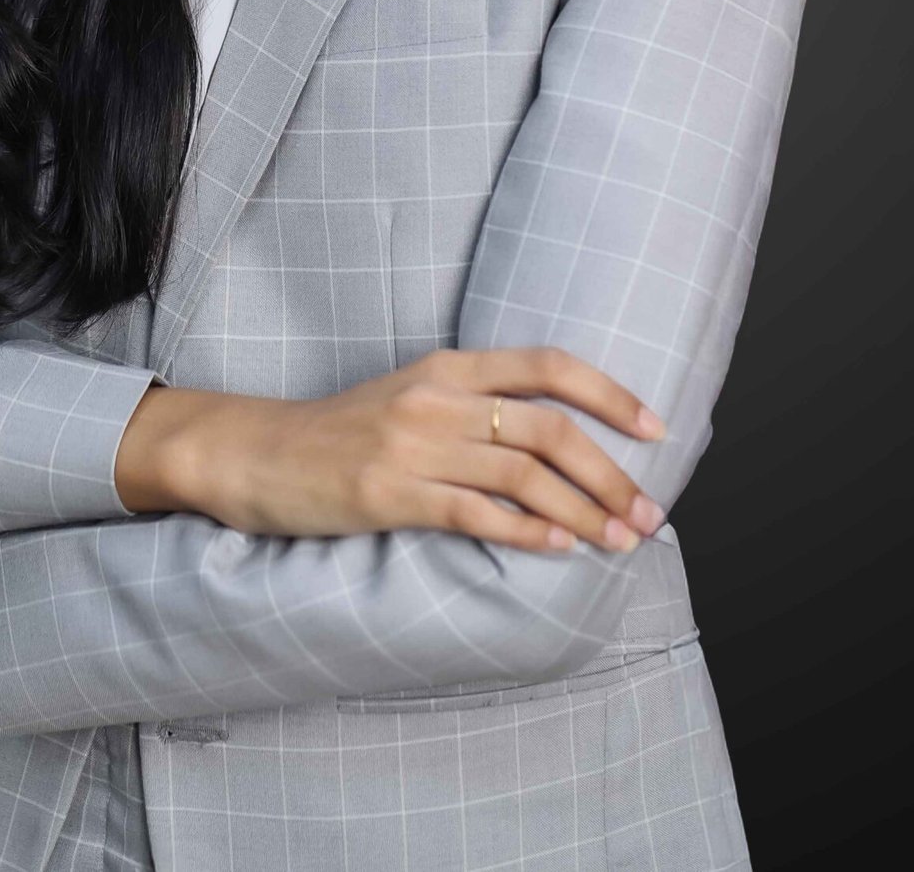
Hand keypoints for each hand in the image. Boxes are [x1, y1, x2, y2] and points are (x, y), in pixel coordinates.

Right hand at [171, 346, 668, 555]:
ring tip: (618, 542)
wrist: (257, 453)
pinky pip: (475, 513)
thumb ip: (473, 409)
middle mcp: (437, 398)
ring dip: (583, 512)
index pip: (547, 366)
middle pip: (549, 427)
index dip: (609, 395)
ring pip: (524, 475)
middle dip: (611, 473)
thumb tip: (553, 443)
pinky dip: (527, 531)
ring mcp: (413, 444)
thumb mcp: (409, 398)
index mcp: (446, 367)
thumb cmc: (340, 433)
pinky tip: (558, 547)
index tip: (656, 430)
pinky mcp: (390, 493)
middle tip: (648, 514)